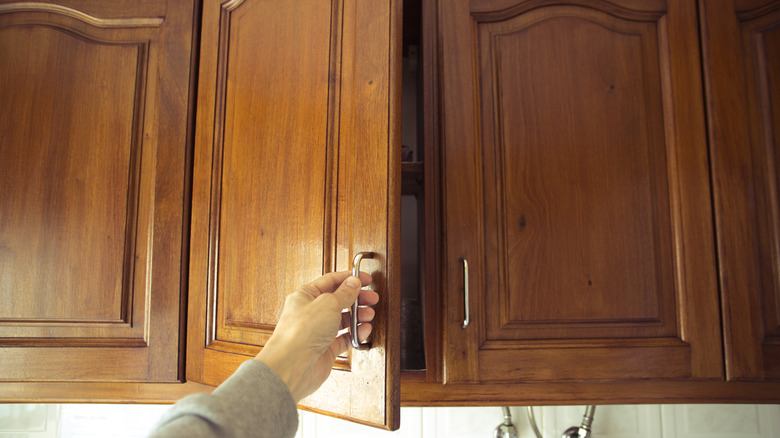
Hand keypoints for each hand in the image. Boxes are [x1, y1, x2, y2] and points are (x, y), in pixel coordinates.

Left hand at [253, 270, 378, 401]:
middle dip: (357, 298)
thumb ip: (344, 293)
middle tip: (372, 298)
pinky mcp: (325, 350)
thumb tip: (353, 283)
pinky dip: (356, 334)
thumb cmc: (300, 332)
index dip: (349, 278)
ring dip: (358, 316)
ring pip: (342, 320)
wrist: (292, 366)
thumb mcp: (328, 303)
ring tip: (369, 315)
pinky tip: (364, 330)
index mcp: (305, 296)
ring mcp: (318, 332)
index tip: (366, 279)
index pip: (330, 281)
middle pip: (338, 300)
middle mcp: (310, 313)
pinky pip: (344, 338)